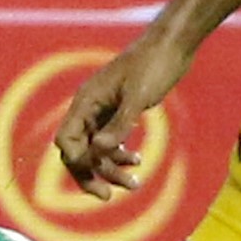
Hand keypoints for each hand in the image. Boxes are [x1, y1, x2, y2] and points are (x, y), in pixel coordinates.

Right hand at [53, 27, 192, 195]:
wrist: (173, 43)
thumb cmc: (154, 64)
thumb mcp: (139, 96)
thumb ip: (120, 123)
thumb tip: (99, 151)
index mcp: (86, 101)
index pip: (67, 140)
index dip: (77, 163)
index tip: (99, 179)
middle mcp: (90, 107)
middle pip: (78, 150)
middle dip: (91, 174)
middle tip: (109, 196)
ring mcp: (104, 109)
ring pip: (97, 148)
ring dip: (111, 168)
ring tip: (136, 183)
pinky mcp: (120, 110)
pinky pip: (111, 139)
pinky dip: (120, 153)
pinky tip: (137, 161)